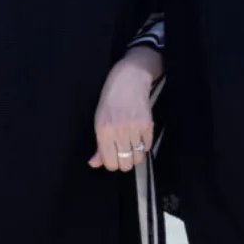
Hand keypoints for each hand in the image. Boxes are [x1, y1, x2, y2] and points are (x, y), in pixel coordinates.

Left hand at [89, 48, 160, 171]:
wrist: (129, 79)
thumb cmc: (111, 99)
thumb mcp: (99, 121)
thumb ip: (98, 145)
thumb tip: (94, 163)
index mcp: (103, 131)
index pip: (110, 163)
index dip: (112, 163)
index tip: (113, 156)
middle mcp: (119, 131)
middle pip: (125, 164)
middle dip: (124, 161)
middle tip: (123, 151)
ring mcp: (135, 128)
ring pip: (137, 157)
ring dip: (135, 154)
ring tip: (131, 143)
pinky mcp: (148, 125)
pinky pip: (147, 147)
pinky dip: (144, 145)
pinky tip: (139, 135)